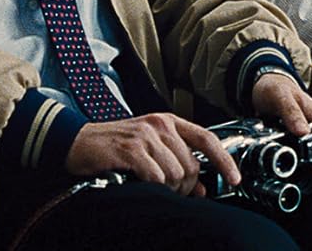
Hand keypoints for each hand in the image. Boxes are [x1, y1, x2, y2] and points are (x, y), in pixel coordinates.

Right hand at [65, 113, 238, 196]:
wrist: (76, 143)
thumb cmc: (113, 148)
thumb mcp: (149, 150)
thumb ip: (177, 163)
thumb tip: (202, 189)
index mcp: (168, 122)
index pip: (207, 139)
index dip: (224, 161)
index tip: (235, 179)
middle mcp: (159, 124)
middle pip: (192, 164)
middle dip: (185, 185)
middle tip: (169, 190)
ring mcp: (145, 136)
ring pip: (176, 174)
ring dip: (167, 188)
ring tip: (149, 184)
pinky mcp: (130, 150)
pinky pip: (155, 177)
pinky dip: (151, 187)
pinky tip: (138, 182)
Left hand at [251, 71, 311, 181]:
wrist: (271, 83)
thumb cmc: (276, 88)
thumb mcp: (280, 98)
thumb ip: (291, 113)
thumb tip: (303, 133)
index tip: (302, 181)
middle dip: (311, 173)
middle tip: (288, 175)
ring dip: (306, 169)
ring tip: (286, 168)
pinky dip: (302, 163)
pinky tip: (287, 162)